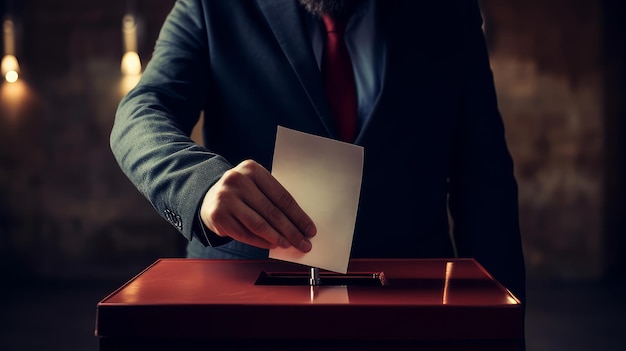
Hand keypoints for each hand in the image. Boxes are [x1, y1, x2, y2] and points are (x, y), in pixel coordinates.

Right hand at [200, 159, 315, 251]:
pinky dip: (260, 241)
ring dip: (277, 237)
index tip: (309, 229)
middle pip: (272, 211)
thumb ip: (274, 200)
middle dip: (291, 230)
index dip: (298, 216)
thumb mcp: (256, 186)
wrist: (209, 195)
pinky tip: (271, 244)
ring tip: (289, 244)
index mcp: (252, 170)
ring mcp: (225, 198)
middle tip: (303, 243)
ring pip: (258, 224)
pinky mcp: (217, 215)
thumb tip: (299, 225)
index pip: (282, 197)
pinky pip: (244, 233)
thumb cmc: (242, 193)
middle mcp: (237, 180)